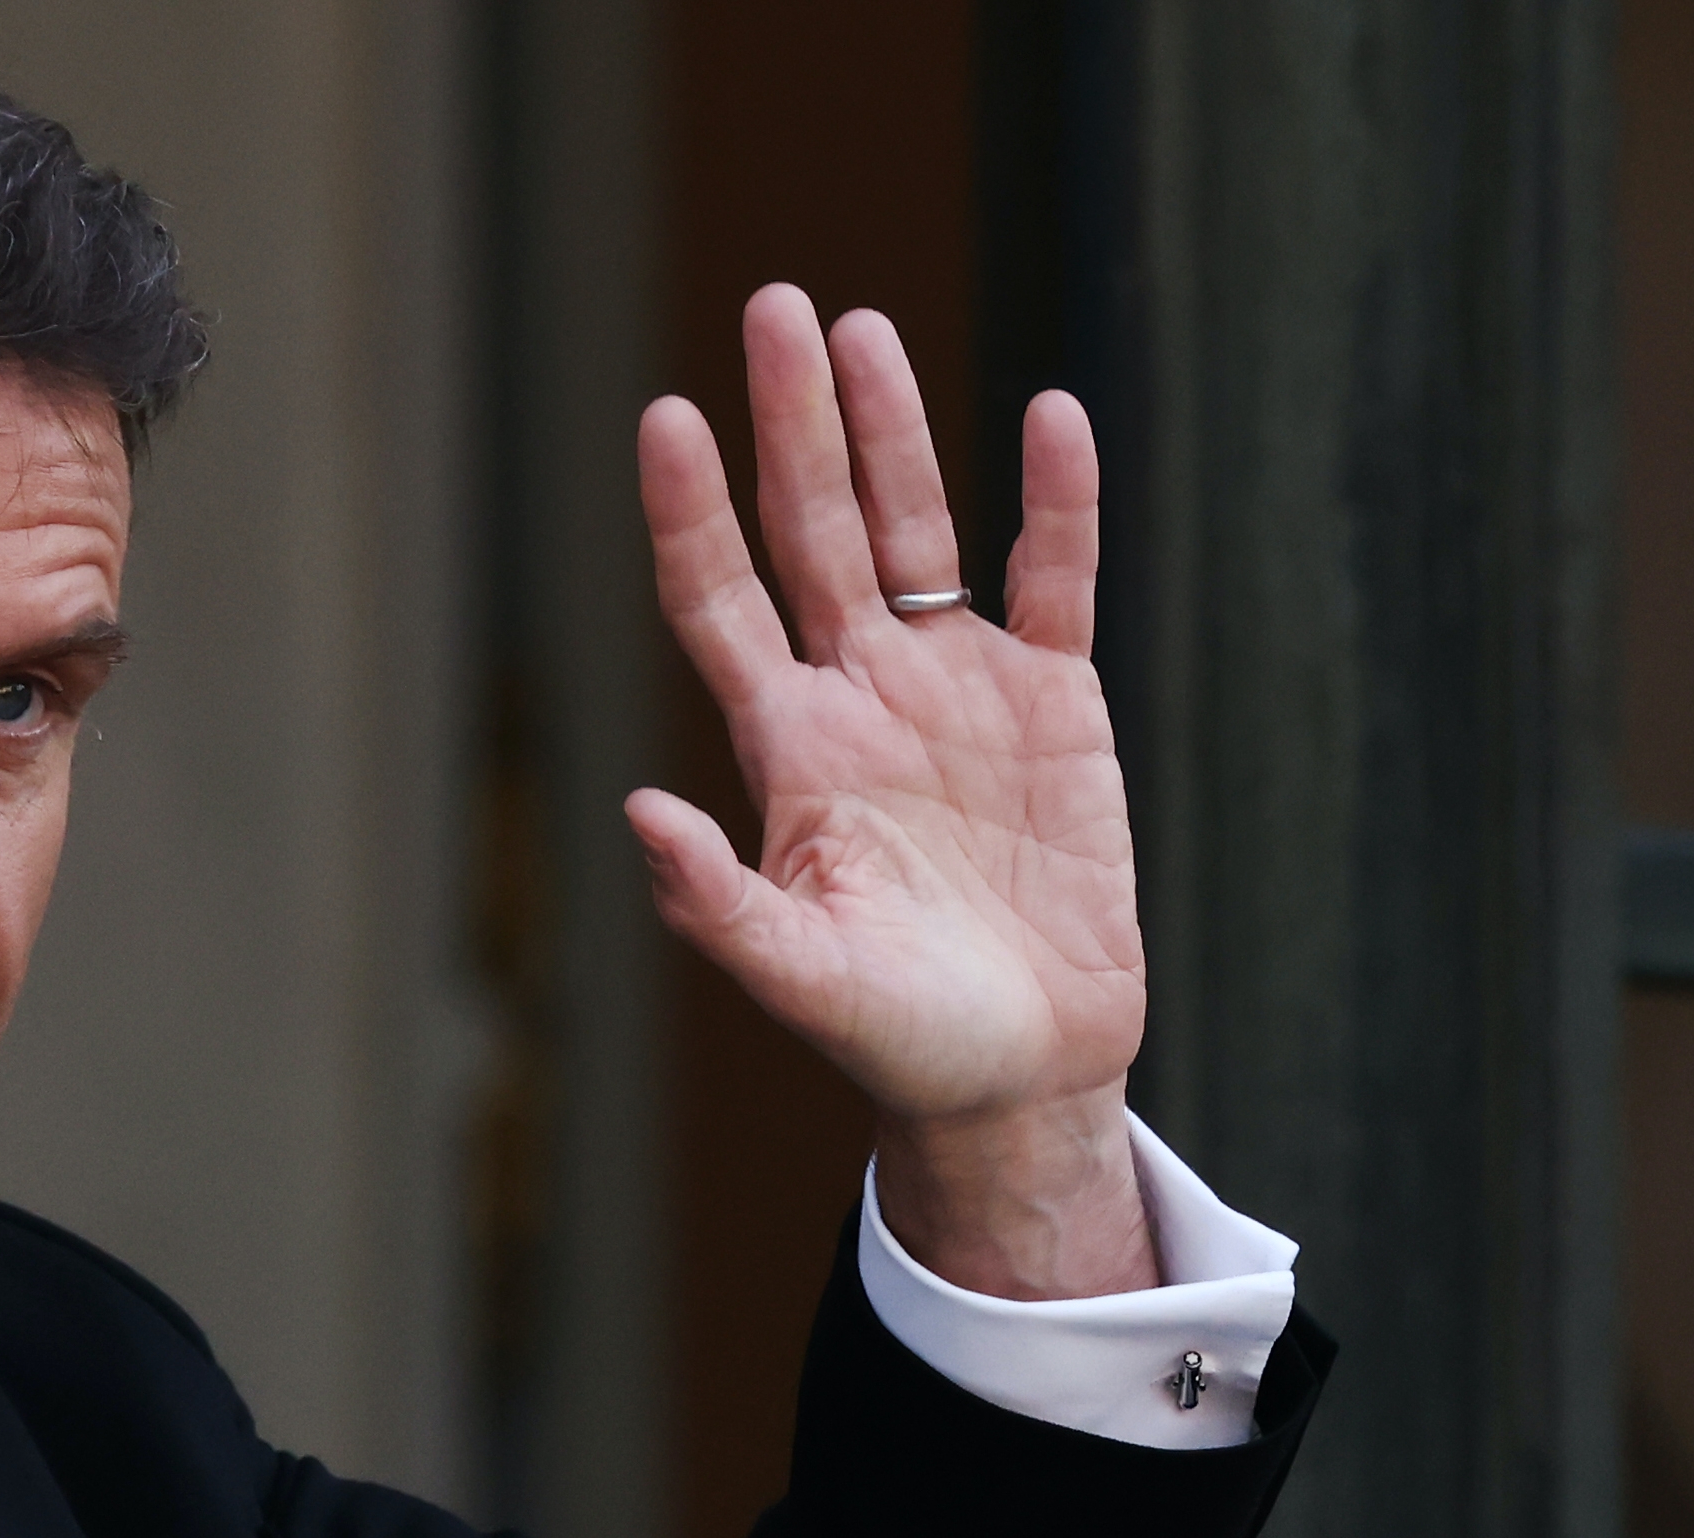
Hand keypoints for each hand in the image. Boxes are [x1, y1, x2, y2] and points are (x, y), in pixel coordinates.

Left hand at [628, 285, 1154, 1300]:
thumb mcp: (797, 976)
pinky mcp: (1056, 704)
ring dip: (890, 432)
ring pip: (914, 530)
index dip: (690, 512)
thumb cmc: (893, 1037)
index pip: (718, 600)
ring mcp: (954, 689)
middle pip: (810, 530)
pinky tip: (1050, 415)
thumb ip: (716, 903)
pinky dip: (1057, 503)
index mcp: (784, 747)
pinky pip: (1053, 581)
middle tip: (772, 306)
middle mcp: (857, 694)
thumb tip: (636, 816)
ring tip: (859, 326)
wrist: (1017, 1075)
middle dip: (791, 423)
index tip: (664, 418)